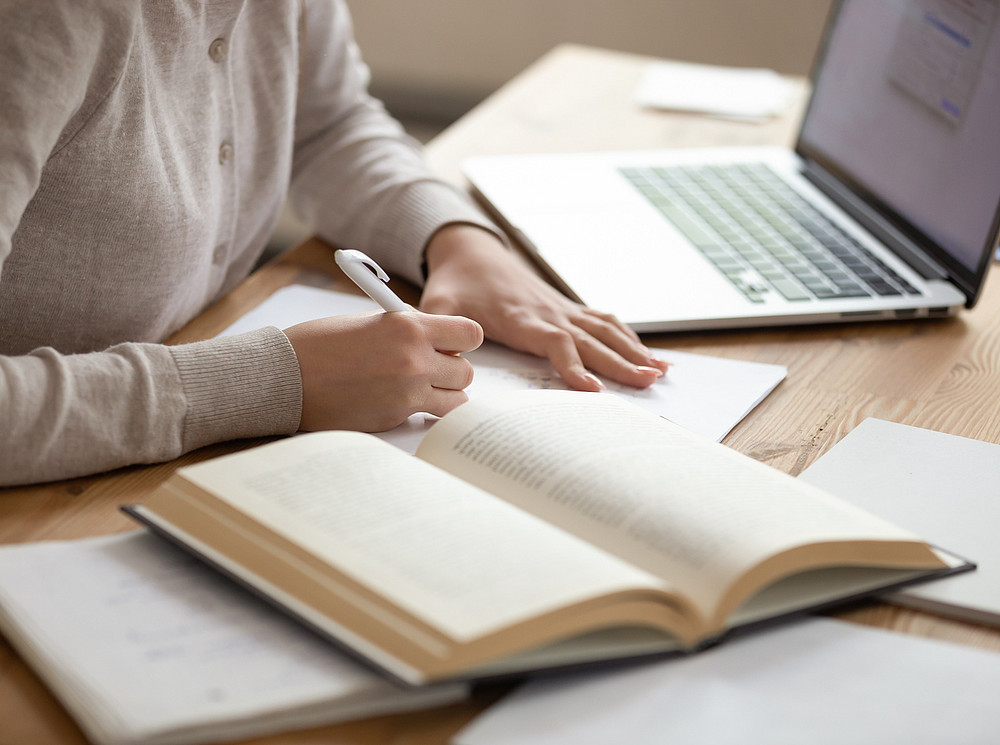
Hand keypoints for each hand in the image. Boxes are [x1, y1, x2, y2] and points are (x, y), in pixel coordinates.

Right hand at [284, 310, 482, 431]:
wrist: (285, 377)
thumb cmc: (320, 344)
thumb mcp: (370, 321)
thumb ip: (407, 328)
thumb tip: (435, 338)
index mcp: (409, 327)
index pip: (470, 334)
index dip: (463, 340)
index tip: (452, 344)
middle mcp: (415, 360)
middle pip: (467, 370)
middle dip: (453, 369)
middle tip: (432, 368)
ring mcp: (408, 393)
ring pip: (458, 399)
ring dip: (445, 394)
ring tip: (421, 388)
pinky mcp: (395, 417)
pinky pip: (429, 416)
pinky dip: (424, 412)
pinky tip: (404, 402)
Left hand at [420, 225, 668, 390]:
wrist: (470, 251)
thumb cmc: (455, 284)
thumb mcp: (437, 306)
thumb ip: (441, 331)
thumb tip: (446, 360)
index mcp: (520, 317)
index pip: (553, 341)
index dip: (573, 364)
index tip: (591, 389)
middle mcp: (548, 312)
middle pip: (590, 339)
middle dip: (620, 362)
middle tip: (647, 382)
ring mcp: (561, 308)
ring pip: (604, 329)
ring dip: (633, 350)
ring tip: (659, 372)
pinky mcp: (566, 307)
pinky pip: (603, 321)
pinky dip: (628, 337)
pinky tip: (648, 355)